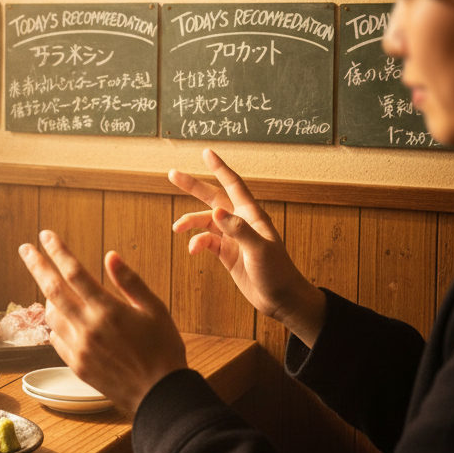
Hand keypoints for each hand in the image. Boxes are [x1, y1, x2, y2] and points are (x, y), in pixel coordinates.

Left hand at [19, 230, 186, 412]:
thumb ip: (130, 281)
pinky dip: (56, 325)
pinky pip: (56, 339)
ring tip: (55, 287)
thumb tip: (110, 256)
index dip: (57, 251)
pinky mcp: (77, 366)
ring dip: (49, 297)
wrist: (161, 396)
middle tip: (25, 249)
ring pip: (51, 315)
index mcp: (108, 310)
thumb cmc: (163, 349)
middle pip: (52, 289)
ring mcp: (80, 348)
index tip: (46, 236)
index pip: (74, 272)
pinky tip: (64, 320)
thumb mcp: (154, 309)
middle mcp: (89, 328)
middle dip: (36, 265)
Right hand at [168, 148, 324, 346]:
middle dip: (192, 186)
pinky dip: (196, 243)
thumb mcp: (259, 250)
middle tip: (172, 174)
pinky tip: (193, 251)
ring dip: (189, 222)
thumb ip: (238, 229)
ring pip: (205, 221)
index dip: (219, 168)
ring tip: (177, 228)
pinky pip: (205, 241)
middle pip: (212, 198)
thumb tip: (216, 212)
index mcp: (251, 215)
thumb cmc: (277, 272)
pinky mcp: (226, 253)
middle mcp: (240, 222)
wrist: (281, 299)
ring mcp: (232, 237)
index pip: (233, 185)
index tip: (206, 153)